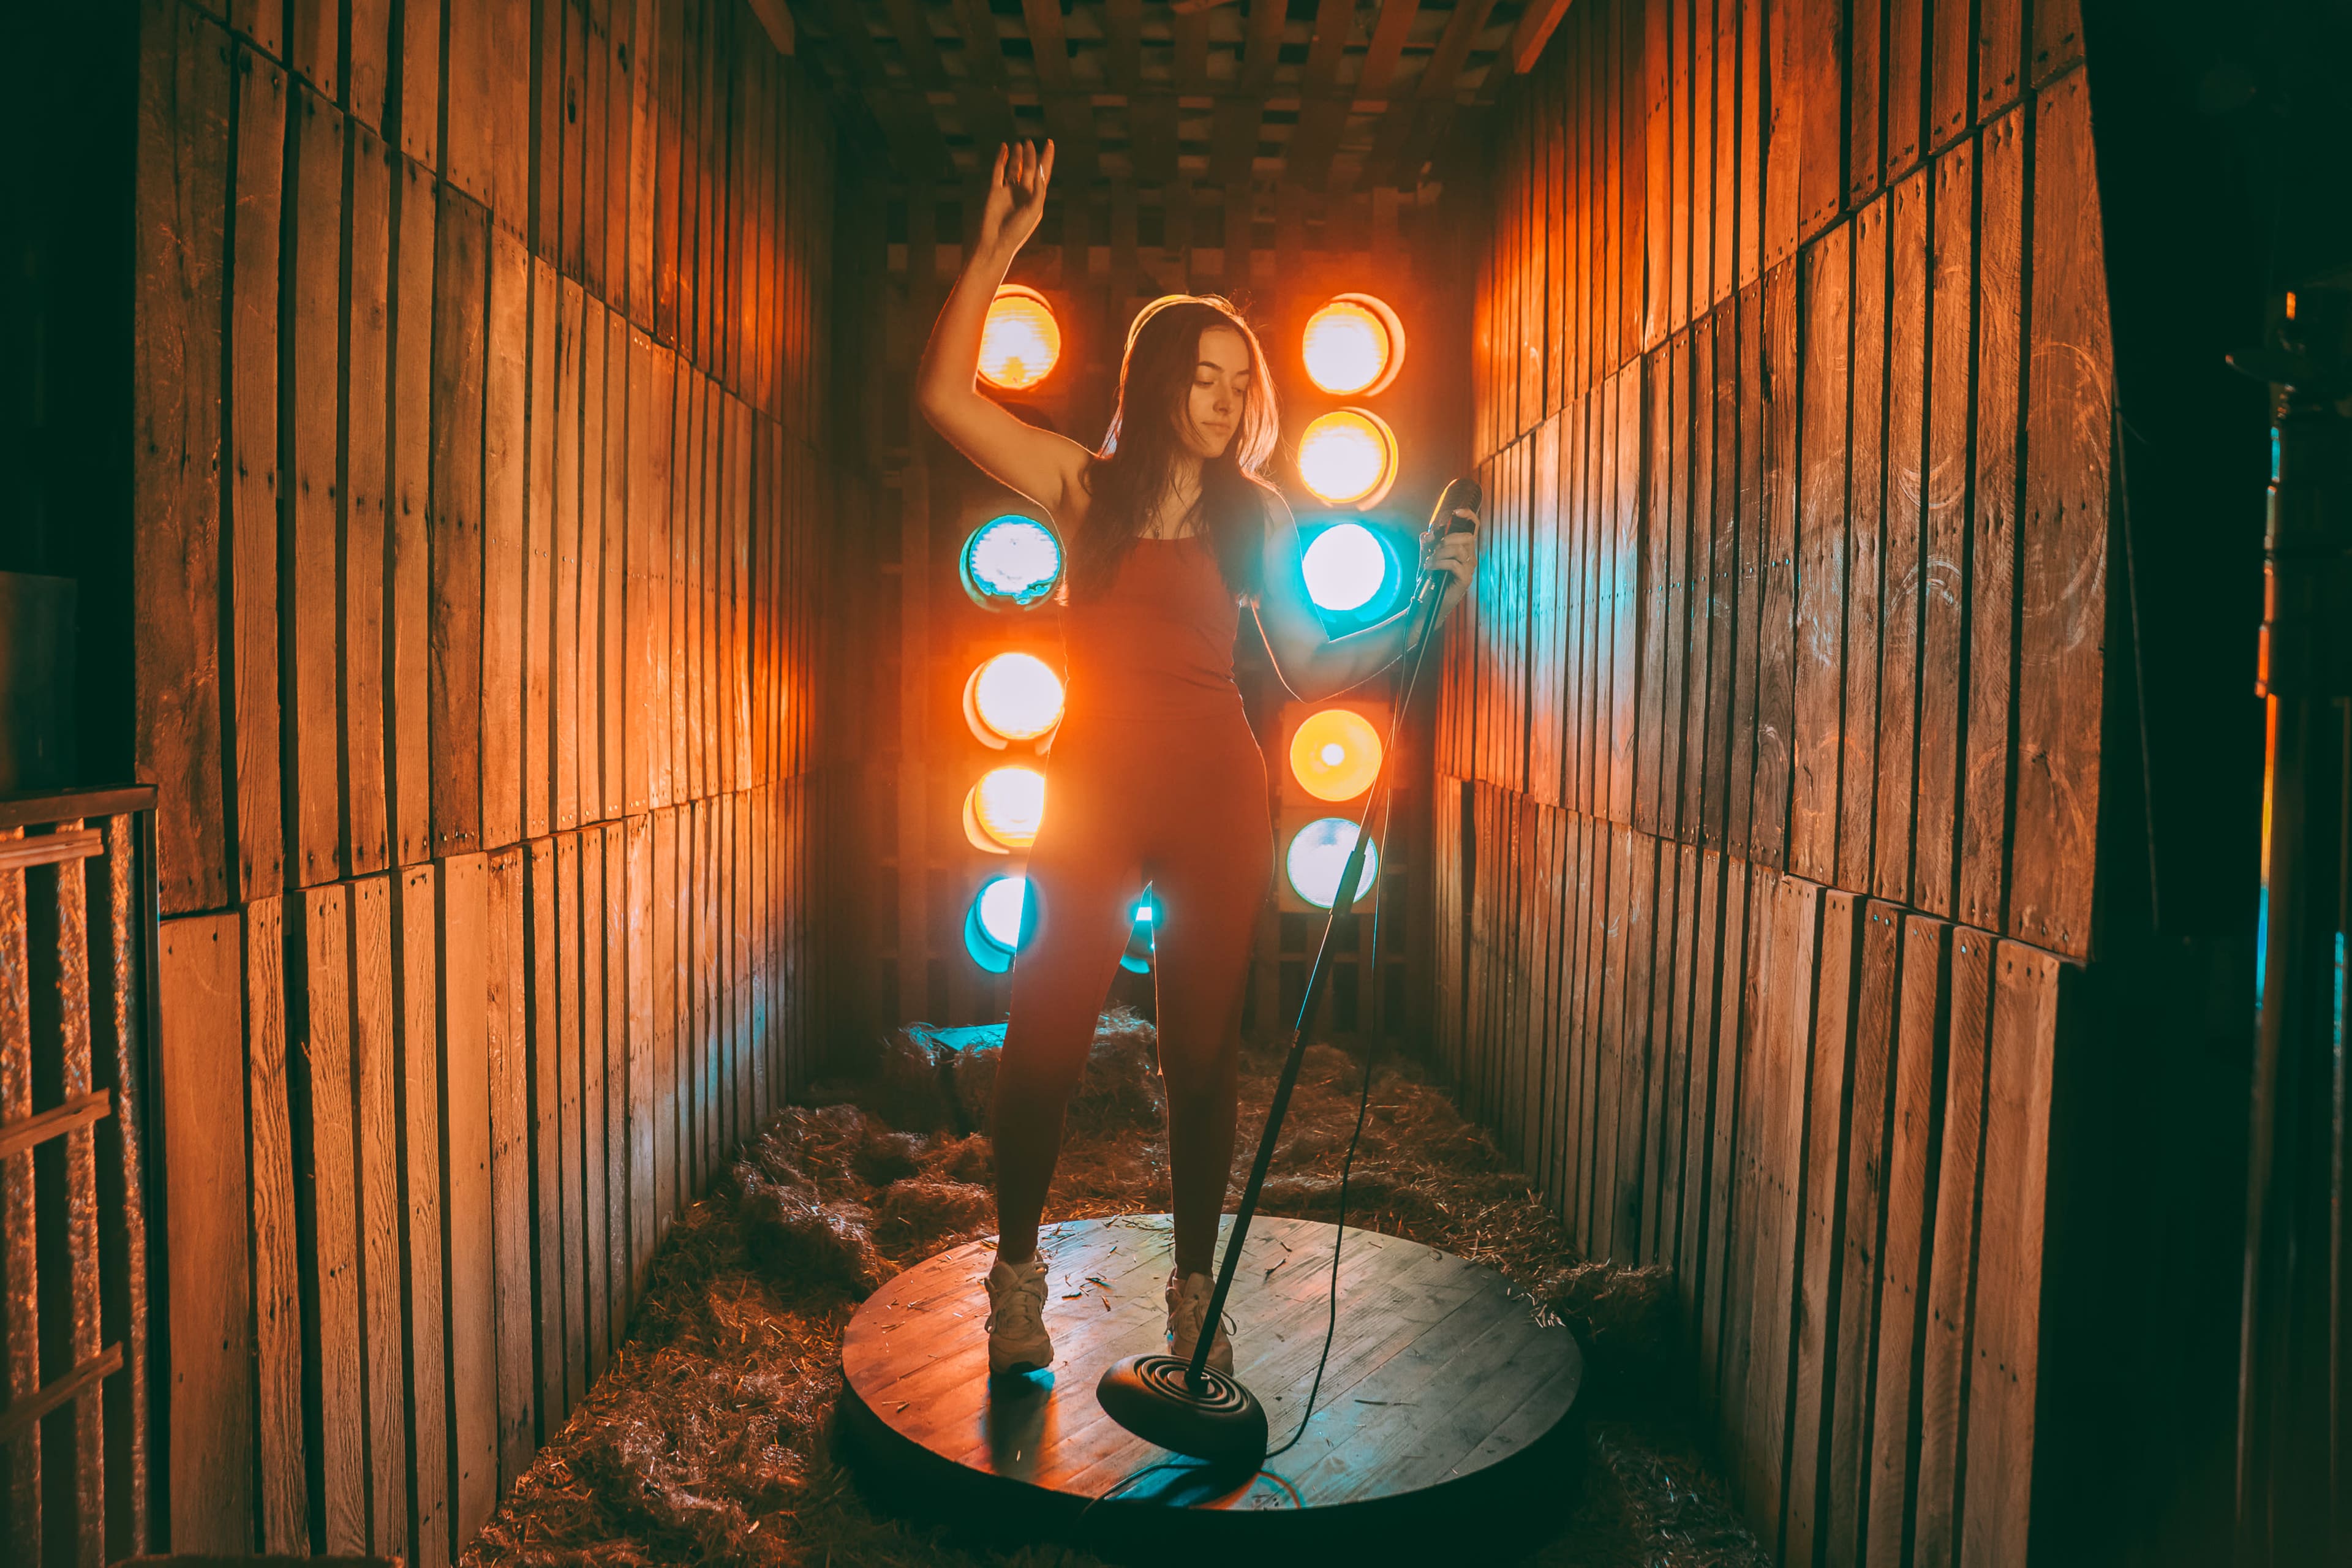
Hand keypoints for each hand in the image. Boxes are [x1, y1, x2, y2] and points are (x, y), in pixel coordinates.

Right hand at [977, 139, 1054, 259]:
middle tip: (1029, 142)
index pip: (1043, 174)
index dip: (1047, 158)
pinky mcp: (995, 190)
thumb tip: (1040, 169)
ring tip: (1019, 144)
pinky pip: (998, 170)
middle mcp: (1023, 193)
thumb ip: (1039, 189)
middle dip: (1030, 156)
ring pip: (1014, 168)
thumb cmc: (1018, 230)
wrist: (996, 241)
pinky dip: (1001, 159)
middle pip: (1028, 169)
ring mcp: (1008, 191)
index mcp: (1035, 198)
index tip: (1049, 142)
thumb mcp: (1034, 210)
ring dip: (1017, 156)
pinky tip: (1004, 148)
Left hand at [1423, 516, 1477, 629]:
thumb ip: (1427, 544)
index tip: (1456, 512)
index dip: (1469, 516)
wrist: (1426, 603)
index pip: (1473, 528)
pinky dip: (1438, 564)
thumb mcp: (1425, 557)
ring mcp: (1468, 569)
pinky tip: (1429, 568)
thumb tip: (1427, 533)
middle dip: (1447, 539)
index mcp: (1463, 549)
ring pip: (1458, 550)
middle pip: (1466, 537)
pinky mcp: (1465, 580)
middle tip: (1434, 550)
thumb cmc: (1429, 580)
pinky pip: (1453, 564)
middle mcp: (1469, 558)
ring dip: (1439, 554)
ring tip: (1428, 562)